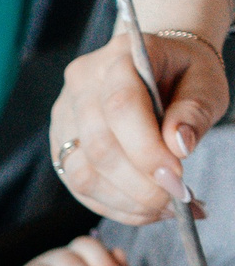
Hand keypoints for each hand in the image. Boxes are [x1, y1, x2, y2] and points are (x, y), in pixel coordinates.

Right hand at [52, 29, 228, 224]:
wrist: (158, 70)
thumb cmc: (183, 74)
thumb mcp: (205, 83)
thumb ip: (194, 112)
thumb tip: (178, 146)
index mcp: (119, 56)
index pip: (121, 106)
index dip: (146, 148)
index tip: (176, 176)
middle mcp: (82, 85)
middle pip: (98, 145)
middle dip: (138, 182)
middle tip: (174, 200)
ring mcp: (64, 118)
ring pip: (82, 173)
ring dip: (125, 200)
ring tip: (163, 208)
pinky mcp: (60, 147)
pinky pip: (79, 187)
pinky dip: (114, 205)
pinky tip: (144, 209)